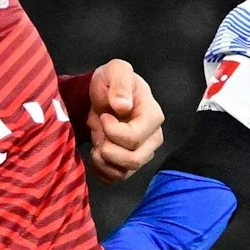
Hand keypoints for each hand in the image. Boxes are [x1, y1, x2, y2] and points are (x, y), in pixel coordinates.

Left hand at [83, 59, 162, 180]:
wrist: (103, 94)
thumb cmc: (112, 82)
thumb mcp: (115, 71)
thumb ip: (120, 84)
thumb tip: (123, 106)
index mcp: (153, 116)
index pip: (134, 138)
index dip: (112, 131)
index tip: (103, 116)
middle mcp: (153, 139)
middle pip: (133, 160)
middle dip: (108, 149)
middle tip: (99, 131)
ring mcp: (142, 154)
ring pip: (123, 172)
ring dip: (102, 159)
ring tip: (96, 140)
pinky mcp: (129, 165)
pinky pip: (115, 178)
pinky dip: (100, 169)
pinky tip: (96, 152)